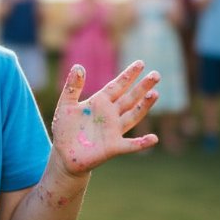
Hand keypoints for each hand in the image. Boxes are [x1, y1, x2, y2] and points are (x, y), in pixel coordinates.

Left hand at [50, 61, 159, 176]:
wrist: (64, 155)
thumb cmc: (65, 129)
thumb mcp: (66, 105)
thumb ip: (72, 87)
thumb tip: (78, 66)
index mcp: (100, 102)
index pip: (117, 85)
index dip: (128, 75)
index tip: (140, 63)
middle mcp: (111, 114)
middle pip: (130, 98)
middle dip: (142, 87)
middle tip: (156, 74)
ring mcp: (114, 130)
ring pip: (133, 116)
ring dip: (144, 106)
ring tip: (155, 94)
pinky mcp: (113, 147)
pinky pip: (130, 145)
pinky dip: (142, 143)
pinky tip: (153, 138)